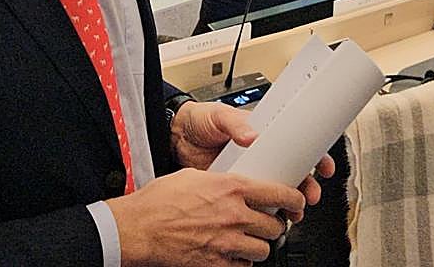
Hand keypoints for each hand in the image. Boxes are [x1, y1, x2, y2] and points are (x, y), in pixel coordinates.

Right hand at [108, 167, 303, 266]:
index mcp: (232, 188)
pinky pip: (243, 266)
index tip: (296, 201)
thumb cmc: (159, 201)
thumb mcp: (195, 176)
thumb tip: (237, 184)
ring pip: (263, 249)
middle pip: (276, 226)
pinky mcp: (216, 263)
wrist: (137, 229)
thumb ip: (223, 181)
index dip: (294, 199)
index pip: (281, 194)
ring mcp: (227, 242)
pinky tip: (233, 253)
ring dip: (259, 244)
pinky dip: (241, 261)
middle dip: (275, 224)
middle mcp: (234, 216)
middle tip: (268, 222)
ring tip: (249, 239)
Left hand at [172, 102, 336, 220]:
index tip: (324, 166)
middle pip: (292, 173)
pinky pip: (254, 202)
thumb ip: (235, 124)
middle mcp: (260, 155)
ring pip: (276, 191)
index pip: (296, 145)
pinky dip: (264, 211)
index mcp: (263, 134)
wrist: (175, 136)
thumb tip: (252, 136)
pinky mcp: (235, 189)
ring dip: (288, 203)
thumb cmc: (201, 120)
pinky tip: (270, 218)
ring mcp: (249, 173)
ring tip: (293, 213)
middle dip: (305, 187)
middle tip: (309, 197)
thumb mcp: (220, 116)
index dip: (314, 156)